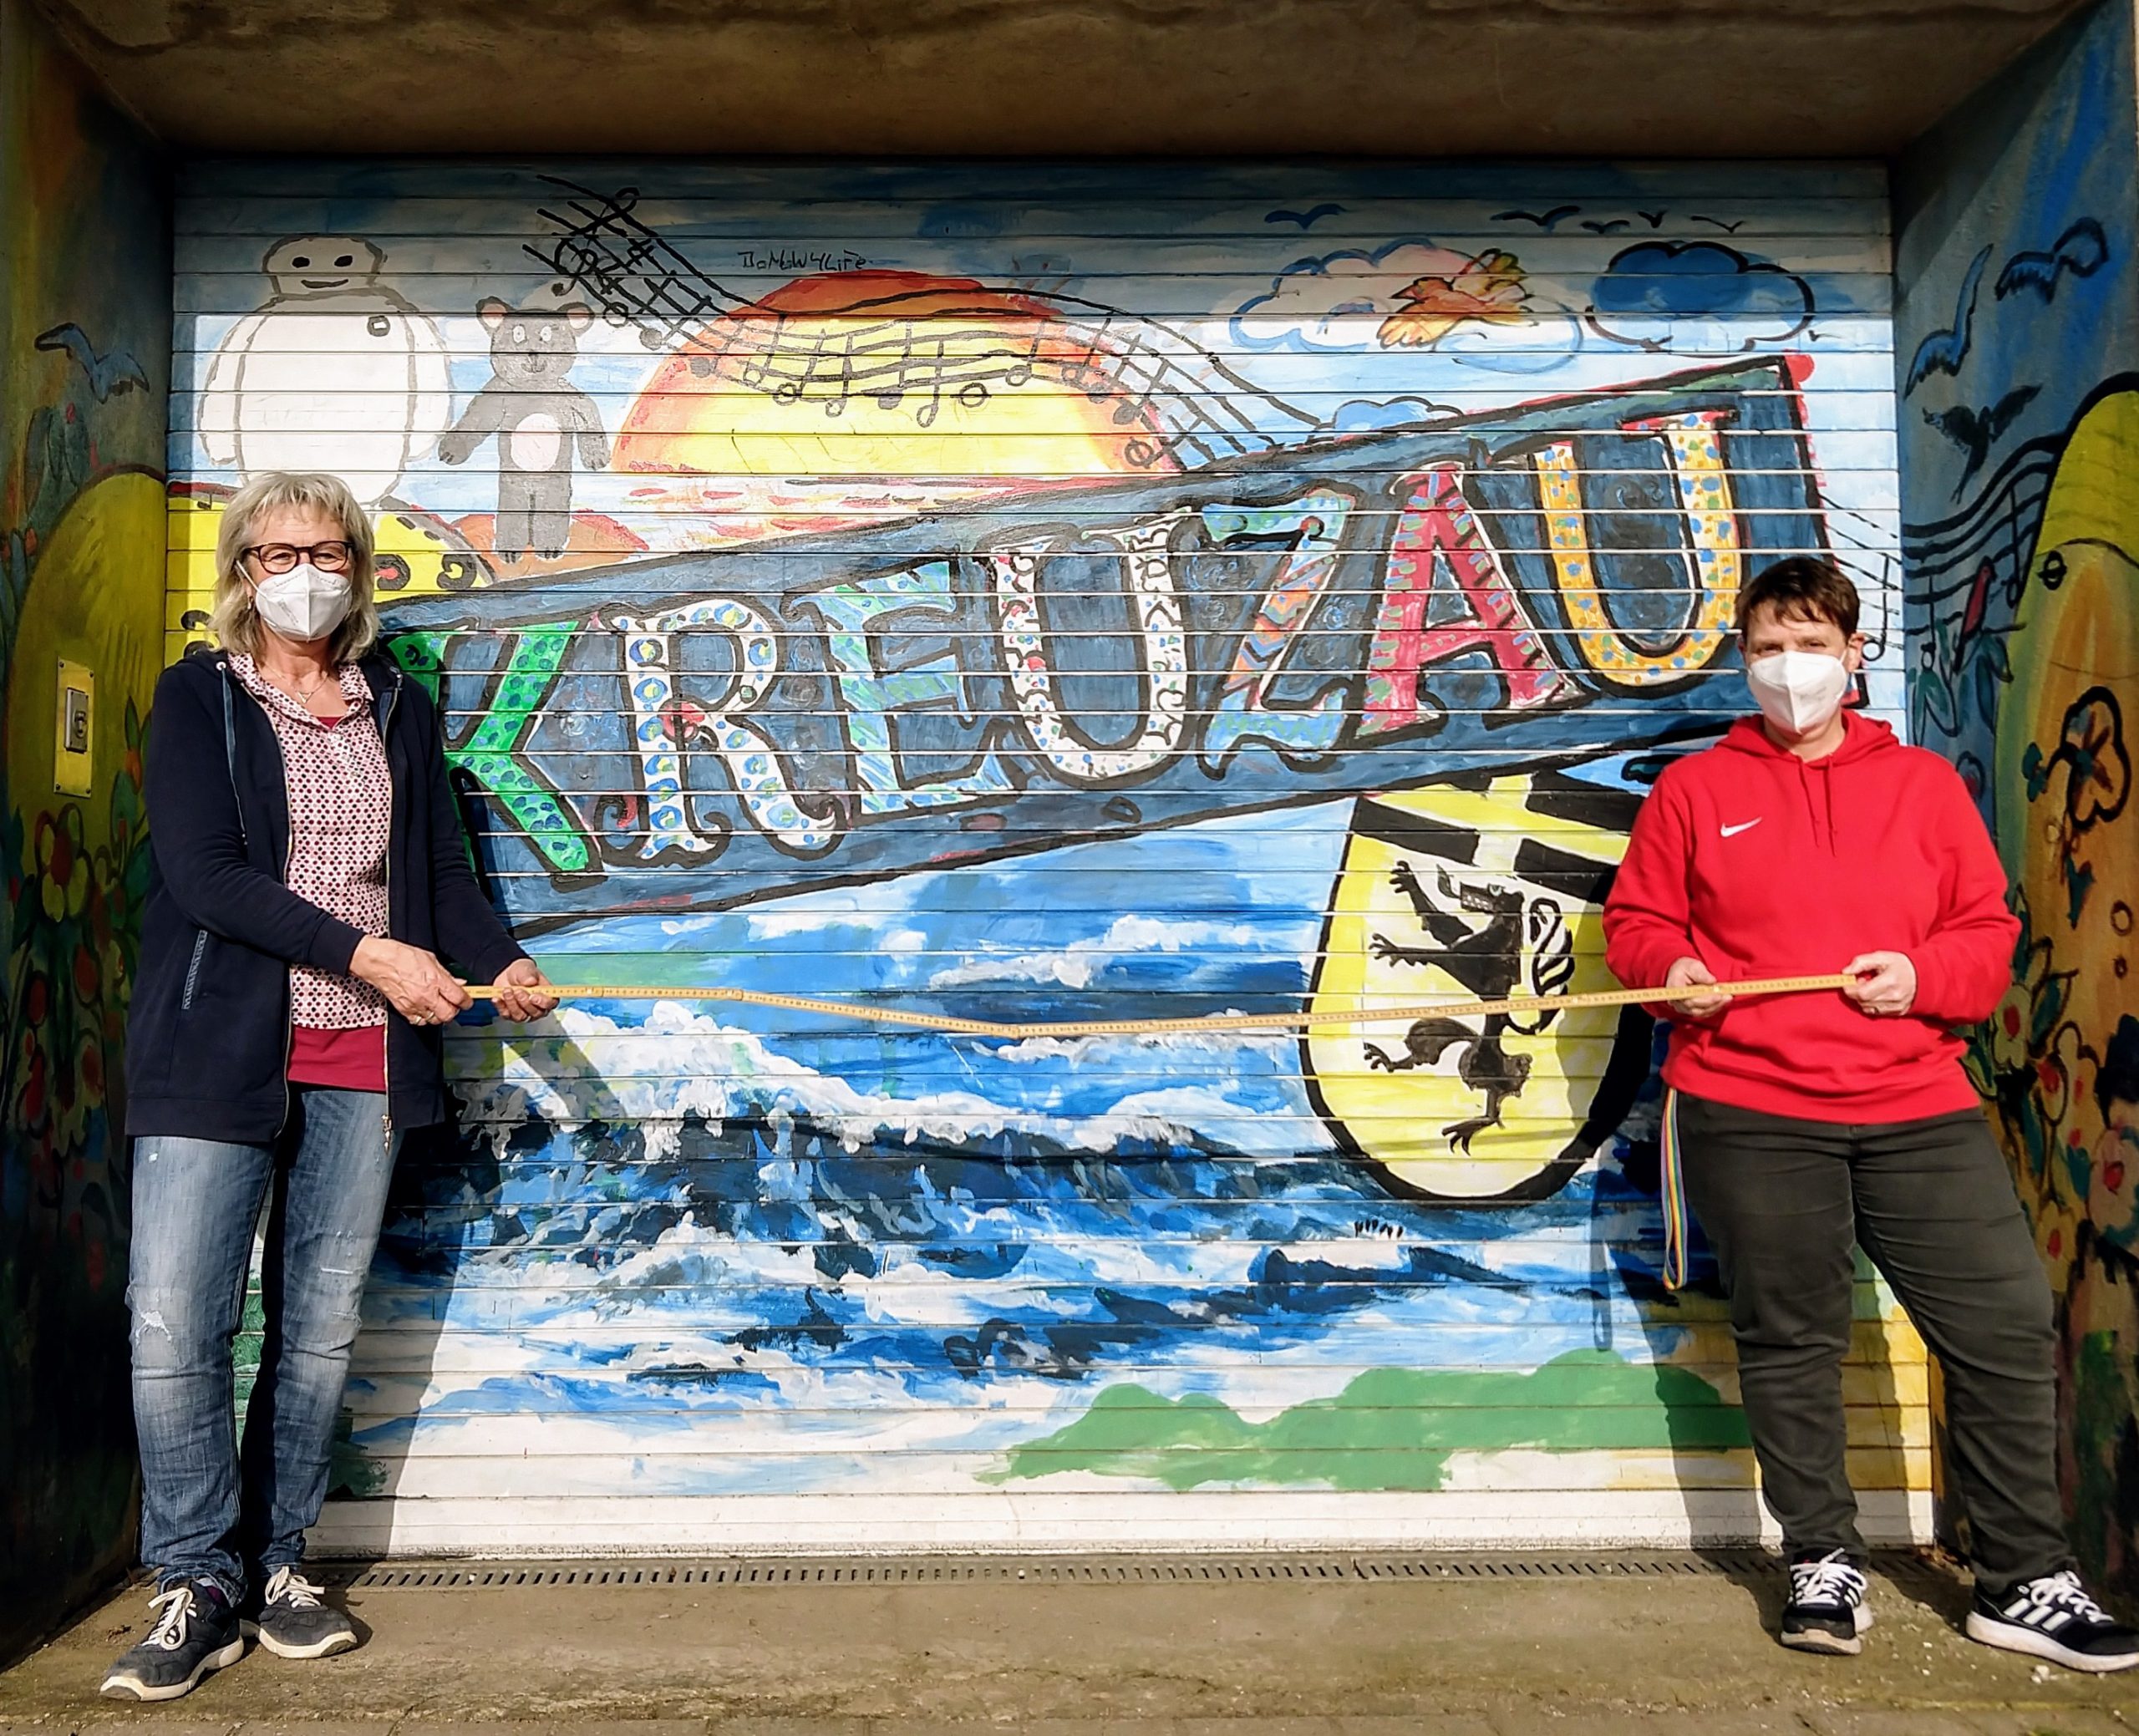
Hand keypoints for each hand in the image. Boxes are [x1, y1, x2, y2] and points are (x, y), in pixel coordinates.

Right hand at [351, 936, 472, 1027]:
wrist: (379, 961)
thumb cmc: (401, 956)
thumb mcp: (430, 959)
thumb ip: (446, 974)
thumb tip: (458, 983)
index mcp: (435, 980)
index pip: (458, 997)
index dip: (466, 1001)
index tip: (467, 1001)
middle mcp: (426, 995)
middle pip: (448, 1014)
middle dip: (454, 1010)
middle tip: (453, 1004)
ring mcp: (414, 1004)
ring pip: (435, 1020)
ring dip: (439, 1014)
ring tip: (438, 1005)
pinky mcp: (403, 1010)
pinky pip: (419, 1021)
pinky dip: (425, 1017)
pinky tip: (425, 1008)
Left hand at [491, 957, 556, 1022]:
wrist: (507, 974)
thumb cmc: (522, 972)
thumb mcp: (526, 968)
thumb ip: (529, 975)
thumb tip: (530, 982)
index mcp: (547, 996)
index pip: (550, 1004)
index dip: (543, 1003)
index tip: (533, 996)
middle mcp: (537, 1008)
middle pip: (535, 1013)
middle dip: (524, 1002)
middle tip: (518, 990)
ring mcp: (524, 1013)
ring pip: (520, 1016)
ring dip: (512, 1004)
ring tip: (507, 990)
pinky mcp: (510, 1014)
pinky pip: (506, 1015)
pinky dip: (501, 1006)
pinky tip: (497, 998)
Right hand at [1664, 955, 1729, 1018]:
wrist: (1678, 973)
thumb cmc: (1685, 968)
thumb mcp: (1693, 965)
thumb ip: (1701, 973)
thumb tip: (1712, 981)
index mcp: (1675, 988)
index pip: (1690, 999)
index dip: (1705, 1000)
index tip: (1719, 995)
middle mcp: (1676, 1001)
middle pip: (1696, 1008)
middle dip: (1714, 1003)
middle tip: (1728, 996)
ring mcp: (1682, 1007)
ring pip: (1701, 1012)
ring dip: (1716, 1006)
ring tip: (1727, 998)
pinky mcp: (1689, 1010)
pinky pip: (1703, 1013)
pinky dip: (1714, 1008)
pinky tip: (1722, 1001)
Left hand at [1843, 951, 1916, 1017]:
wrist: (1925, 976)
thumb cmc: (1901, 965)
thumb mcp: (1882, 957)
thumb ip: (1861, 962)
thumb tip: (1845, 972)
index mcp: (1890, 981)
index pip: (1862, 993)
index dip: (1850, 988)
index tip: (1848, 980)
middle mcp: (1894, 997)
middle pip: (1863, 1001)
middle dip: (1855, 992)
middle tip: (1861, 981)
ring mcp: (1897, 1007)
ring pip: (1868, 1008)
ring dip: (1863, 998)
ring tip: (1871, 986)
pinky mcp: (1898, 1012)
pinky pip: (1876, 1012)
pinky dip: (1871, 1004)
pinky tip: (1877, 994)